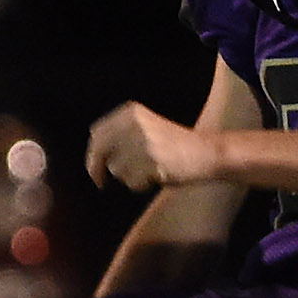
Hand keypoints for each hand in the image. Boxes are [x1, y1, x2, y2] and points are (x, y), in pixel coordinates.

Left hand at [86, 101, 216, 190]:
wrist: (206, 152)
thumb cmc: (174, 145)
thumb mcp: (143, 128)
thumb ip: (119, 137)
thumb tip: (93, 160)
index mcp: (130, 112)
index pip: (97, 133)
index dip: (92, 153)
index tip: (92, 168)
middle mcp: (133, 124)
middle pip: (100, 151)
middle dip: (95, 170)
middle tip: (100, 183)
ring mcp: (142, 142)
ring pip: (116, 169)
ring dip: (127, 177)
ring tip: (148, 171)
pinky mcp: (150, 161)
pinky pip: (132, 181)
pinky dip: (140, 185)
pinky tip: (156, 176)